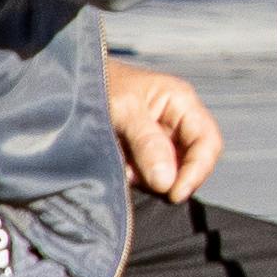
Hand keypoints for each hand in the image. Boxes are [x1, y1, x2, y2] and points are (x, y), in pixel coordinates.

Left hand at [103, 59, 221, 203]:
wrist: (69, 82)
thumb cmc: (101, 83)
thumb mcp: (123, 108)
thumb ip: (147, 143)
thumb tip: (167, 182)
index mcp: (181, 103)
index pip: (207, 143)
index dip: (197, 171)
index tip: (174, 193)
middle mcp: (177, 123)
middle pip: (192, 162)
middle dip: (170, 178)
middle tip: (141, 180)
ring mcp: (161, 141)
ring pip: (169, 174)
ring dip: (148, 179)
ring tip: (122, 167)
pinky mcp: (143, 155)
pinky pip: (149, 177)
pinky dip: (135, 179)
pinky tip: (119, 167)